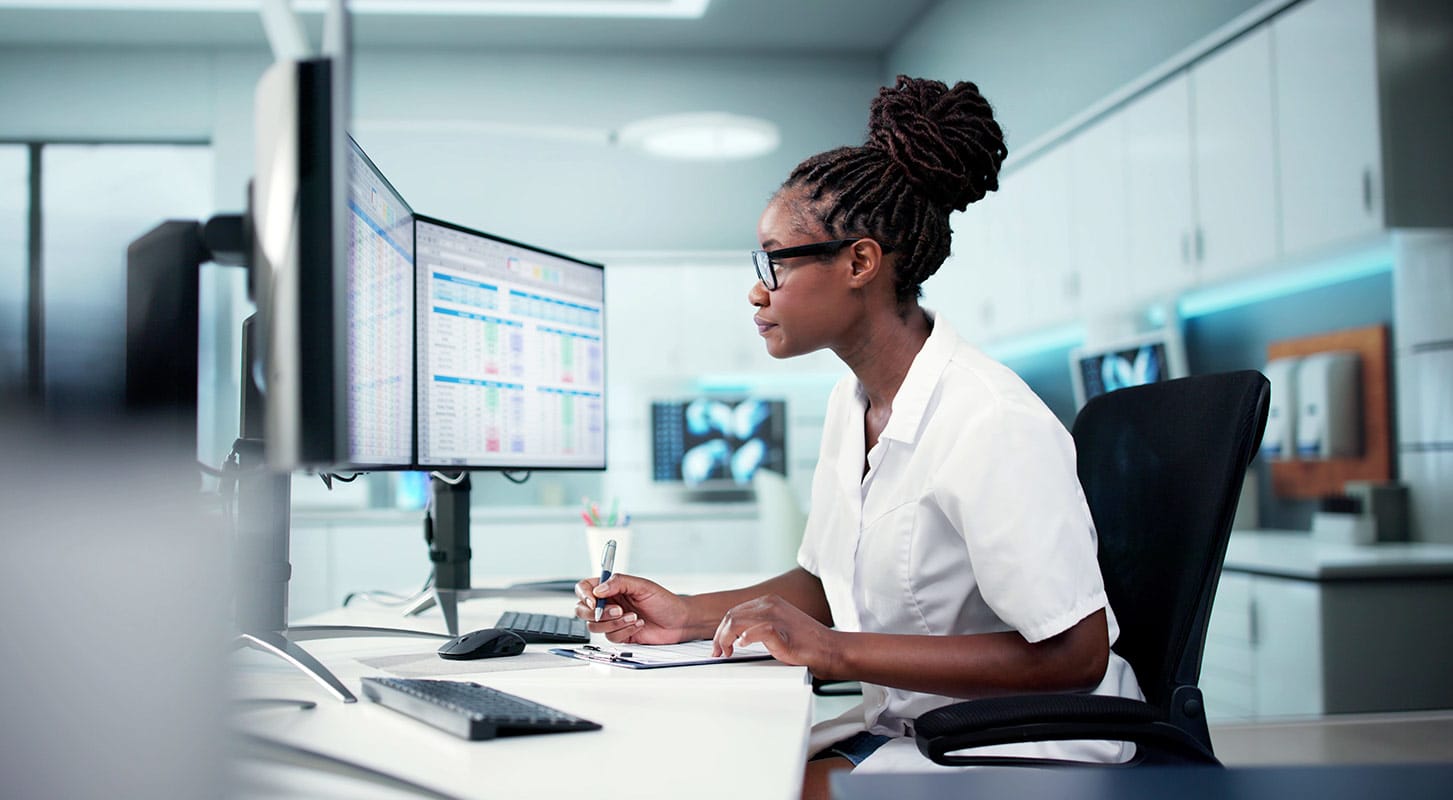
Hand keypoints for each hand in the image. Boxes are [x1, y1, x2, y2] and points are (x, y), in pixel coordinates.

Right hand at [573, 573, 693, 644]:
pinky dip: (625, 631)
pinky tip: (638, 624)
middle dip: (598, 613)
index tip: (594, 601)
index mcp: (610, 588)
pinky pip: (611, 637)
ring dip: (615, 623)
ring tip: (634, 616)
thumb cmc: (663, 601)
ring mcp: (612, 621)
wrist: (678, 621)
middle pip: (583, 610)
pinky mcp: (619, 635)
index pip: (585, 588)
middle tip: (618, 610)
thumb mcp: (642, 586)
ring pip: (595, 626)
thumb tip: (598, 589)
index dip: (584, 595)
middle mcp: (608, 604)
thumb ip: (619, 583)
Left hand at [711, 594, 840, 675]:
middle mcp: (770, 604)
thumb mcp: (779, 625)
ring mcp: (775, 616)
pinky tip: (743, 647)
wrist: (829, 650)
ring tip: (726, 653)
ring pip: (736, 621)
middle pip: (731, 616)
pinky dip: (745, 638)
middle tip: (718, 652)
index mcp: (769, 601)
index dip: (722, 629)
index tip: (719, 644)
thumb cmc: (806, 643)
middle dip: (719, 636)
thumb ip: (759, 625)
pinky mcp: (781, 631)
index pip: (734, 611)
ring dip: (725, 639)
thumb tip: (737, 636)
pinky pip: (756, 630)